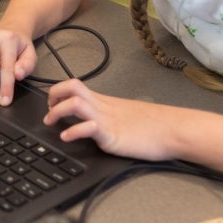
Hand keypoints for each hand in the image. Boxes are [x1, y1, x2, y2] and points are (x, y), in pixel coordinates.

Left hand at [44, 79, 177, 160]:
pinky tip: (67, 137)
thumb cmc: (155, 125)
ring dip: (57, 111)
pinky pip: (89, 128)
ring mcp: (107, 120)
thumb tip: (96, 120)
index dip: (58, 91)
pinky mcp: (113, 135)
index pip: (75, 85)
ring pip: (75, 103)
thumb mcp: (126, 115)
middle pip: (71, 88)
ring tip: (51, 122)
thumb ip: (110, 115)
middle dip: (52, 96)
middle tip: (48, 111)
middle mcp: (103, 107)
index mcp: (105, 101)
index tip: (52, 103)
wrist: (174, 130)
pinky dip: (73, 131)